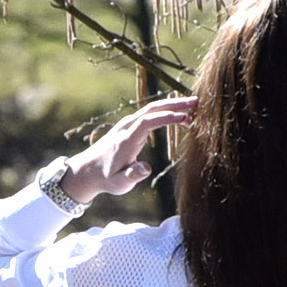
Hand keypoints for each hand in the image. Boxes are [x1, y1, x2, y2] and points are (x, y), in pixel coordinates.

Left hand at [47, 95, 192, 205]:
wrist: (89, 170)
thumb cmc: (106, 178)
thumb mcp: (119, 183)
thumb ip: (132, 176)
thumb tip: (146, 168)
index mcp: (126, 139)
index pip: (148, 121)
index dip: (166, 117)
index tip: (185, 117)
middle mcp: (127, 127)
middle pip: (152, 109)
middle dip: (175, 104)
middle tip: (197, 102)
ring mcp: (129, 124)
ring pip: (153, 108)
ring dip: (173, 104)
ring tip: (195, 105)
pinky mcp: (132, 125)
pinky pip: (151, 113)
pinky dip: (167, 110)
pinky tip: (181, 113)